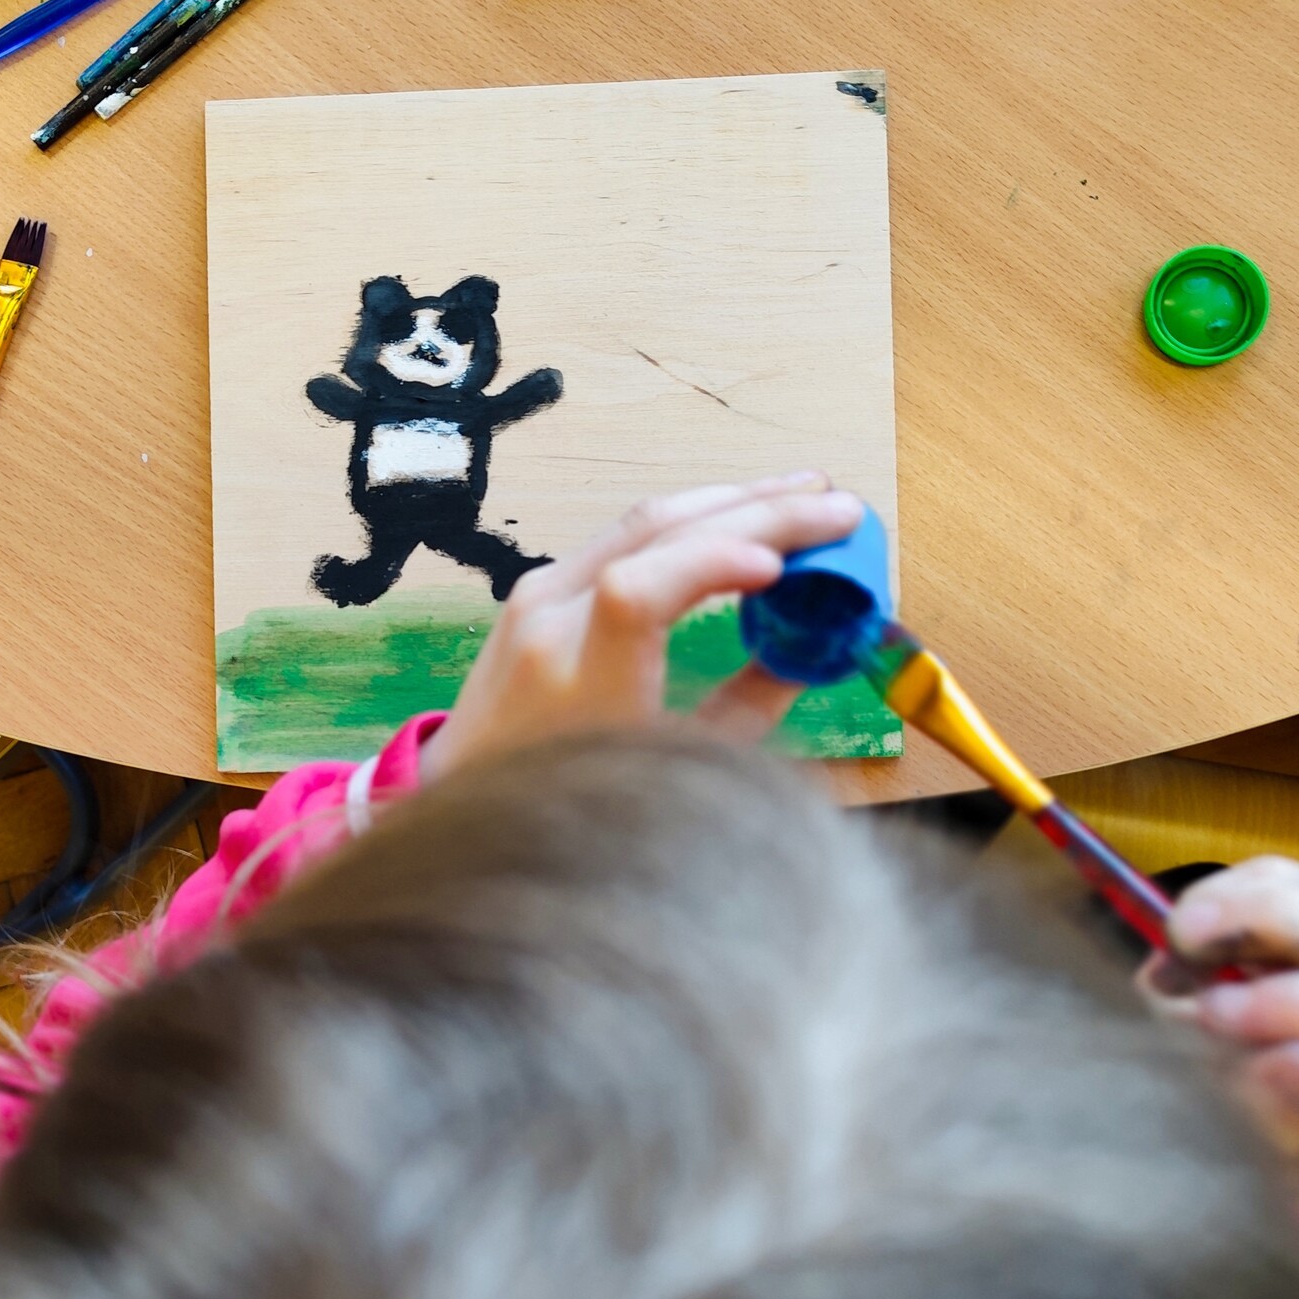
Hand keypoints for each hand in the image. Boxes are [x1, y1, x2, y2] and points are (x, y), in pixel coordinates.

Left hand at [420, 475, 862, 783]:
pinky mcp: (537, 586)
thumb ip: (743, 709)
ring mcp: (537, 595)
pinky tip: (740, 520)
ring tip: (806, 498)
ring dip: (730, 502)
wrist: (461, 794)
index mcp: (577, 684)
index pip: (638, 589)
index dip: (712, 565)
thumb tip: (812, 652)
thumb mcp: (669, 770)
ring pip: (643, 520)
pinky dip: (691, 523)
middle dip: (758, 512)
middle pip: (654, 533)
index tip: (781, 570)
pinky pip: (624, 536)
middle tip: (837, 509)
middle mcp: (549, 624)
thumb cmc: (569, 800)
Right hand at [1144, 857, 1298, 1194]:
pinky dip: (1236, 887)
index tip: (1211, 1016)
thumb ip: (1285, 1119)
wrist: (1264, 1124)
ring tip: (1178, 941)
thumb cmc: (1271, 1154)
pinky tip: (1190, 933)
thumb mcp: (1270, 1166)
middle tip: (1186, 942)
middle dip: (1287, 932)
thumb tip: (1294, 1062)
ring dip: (1248, 903)